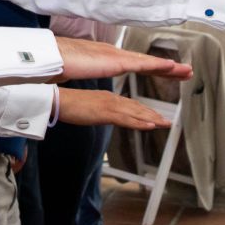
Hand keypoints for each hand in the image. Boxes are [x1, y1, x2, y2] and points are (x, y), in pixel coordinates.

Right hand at [55, 38, 191, 81]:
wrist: (49, 55)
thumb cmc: (57, 61)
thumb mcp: (75, 68)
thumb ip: (84, 67)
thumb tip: (82, 68)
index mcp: (105, 57)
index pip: (134, 63)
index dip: (152, 67)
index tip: (166, 71)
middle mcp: (113, 53)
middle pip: (146, 61)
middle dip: (167, 67)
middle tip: (185, 71)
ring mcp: (115, 55)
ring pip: (148, 62)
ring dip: (169, 67)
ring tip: (186, 71)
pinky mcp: (114, 60)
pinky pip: (140, 64)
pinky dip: (156, 65)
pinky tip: (170, 66)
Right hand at [57, 86, 174, 129]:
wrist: (58, 100)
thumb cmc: (68, 104)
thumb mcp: (87, 108)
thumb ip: (97, 110)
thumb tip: (101, 114)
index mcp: (107, 98)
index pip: (130, 105)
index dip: (144, 111)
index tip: (155, 116)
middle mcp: (112, 99)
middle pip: (137, 108)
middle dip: (153, 115)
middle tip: (167, 121)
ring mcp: (110, 105)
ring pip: (136, 113)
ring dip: (152, 118)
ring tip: (165, 123)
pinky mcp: (106, 112)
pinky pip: (127, 119)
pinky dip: (140, 122)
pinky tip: (151, 126)